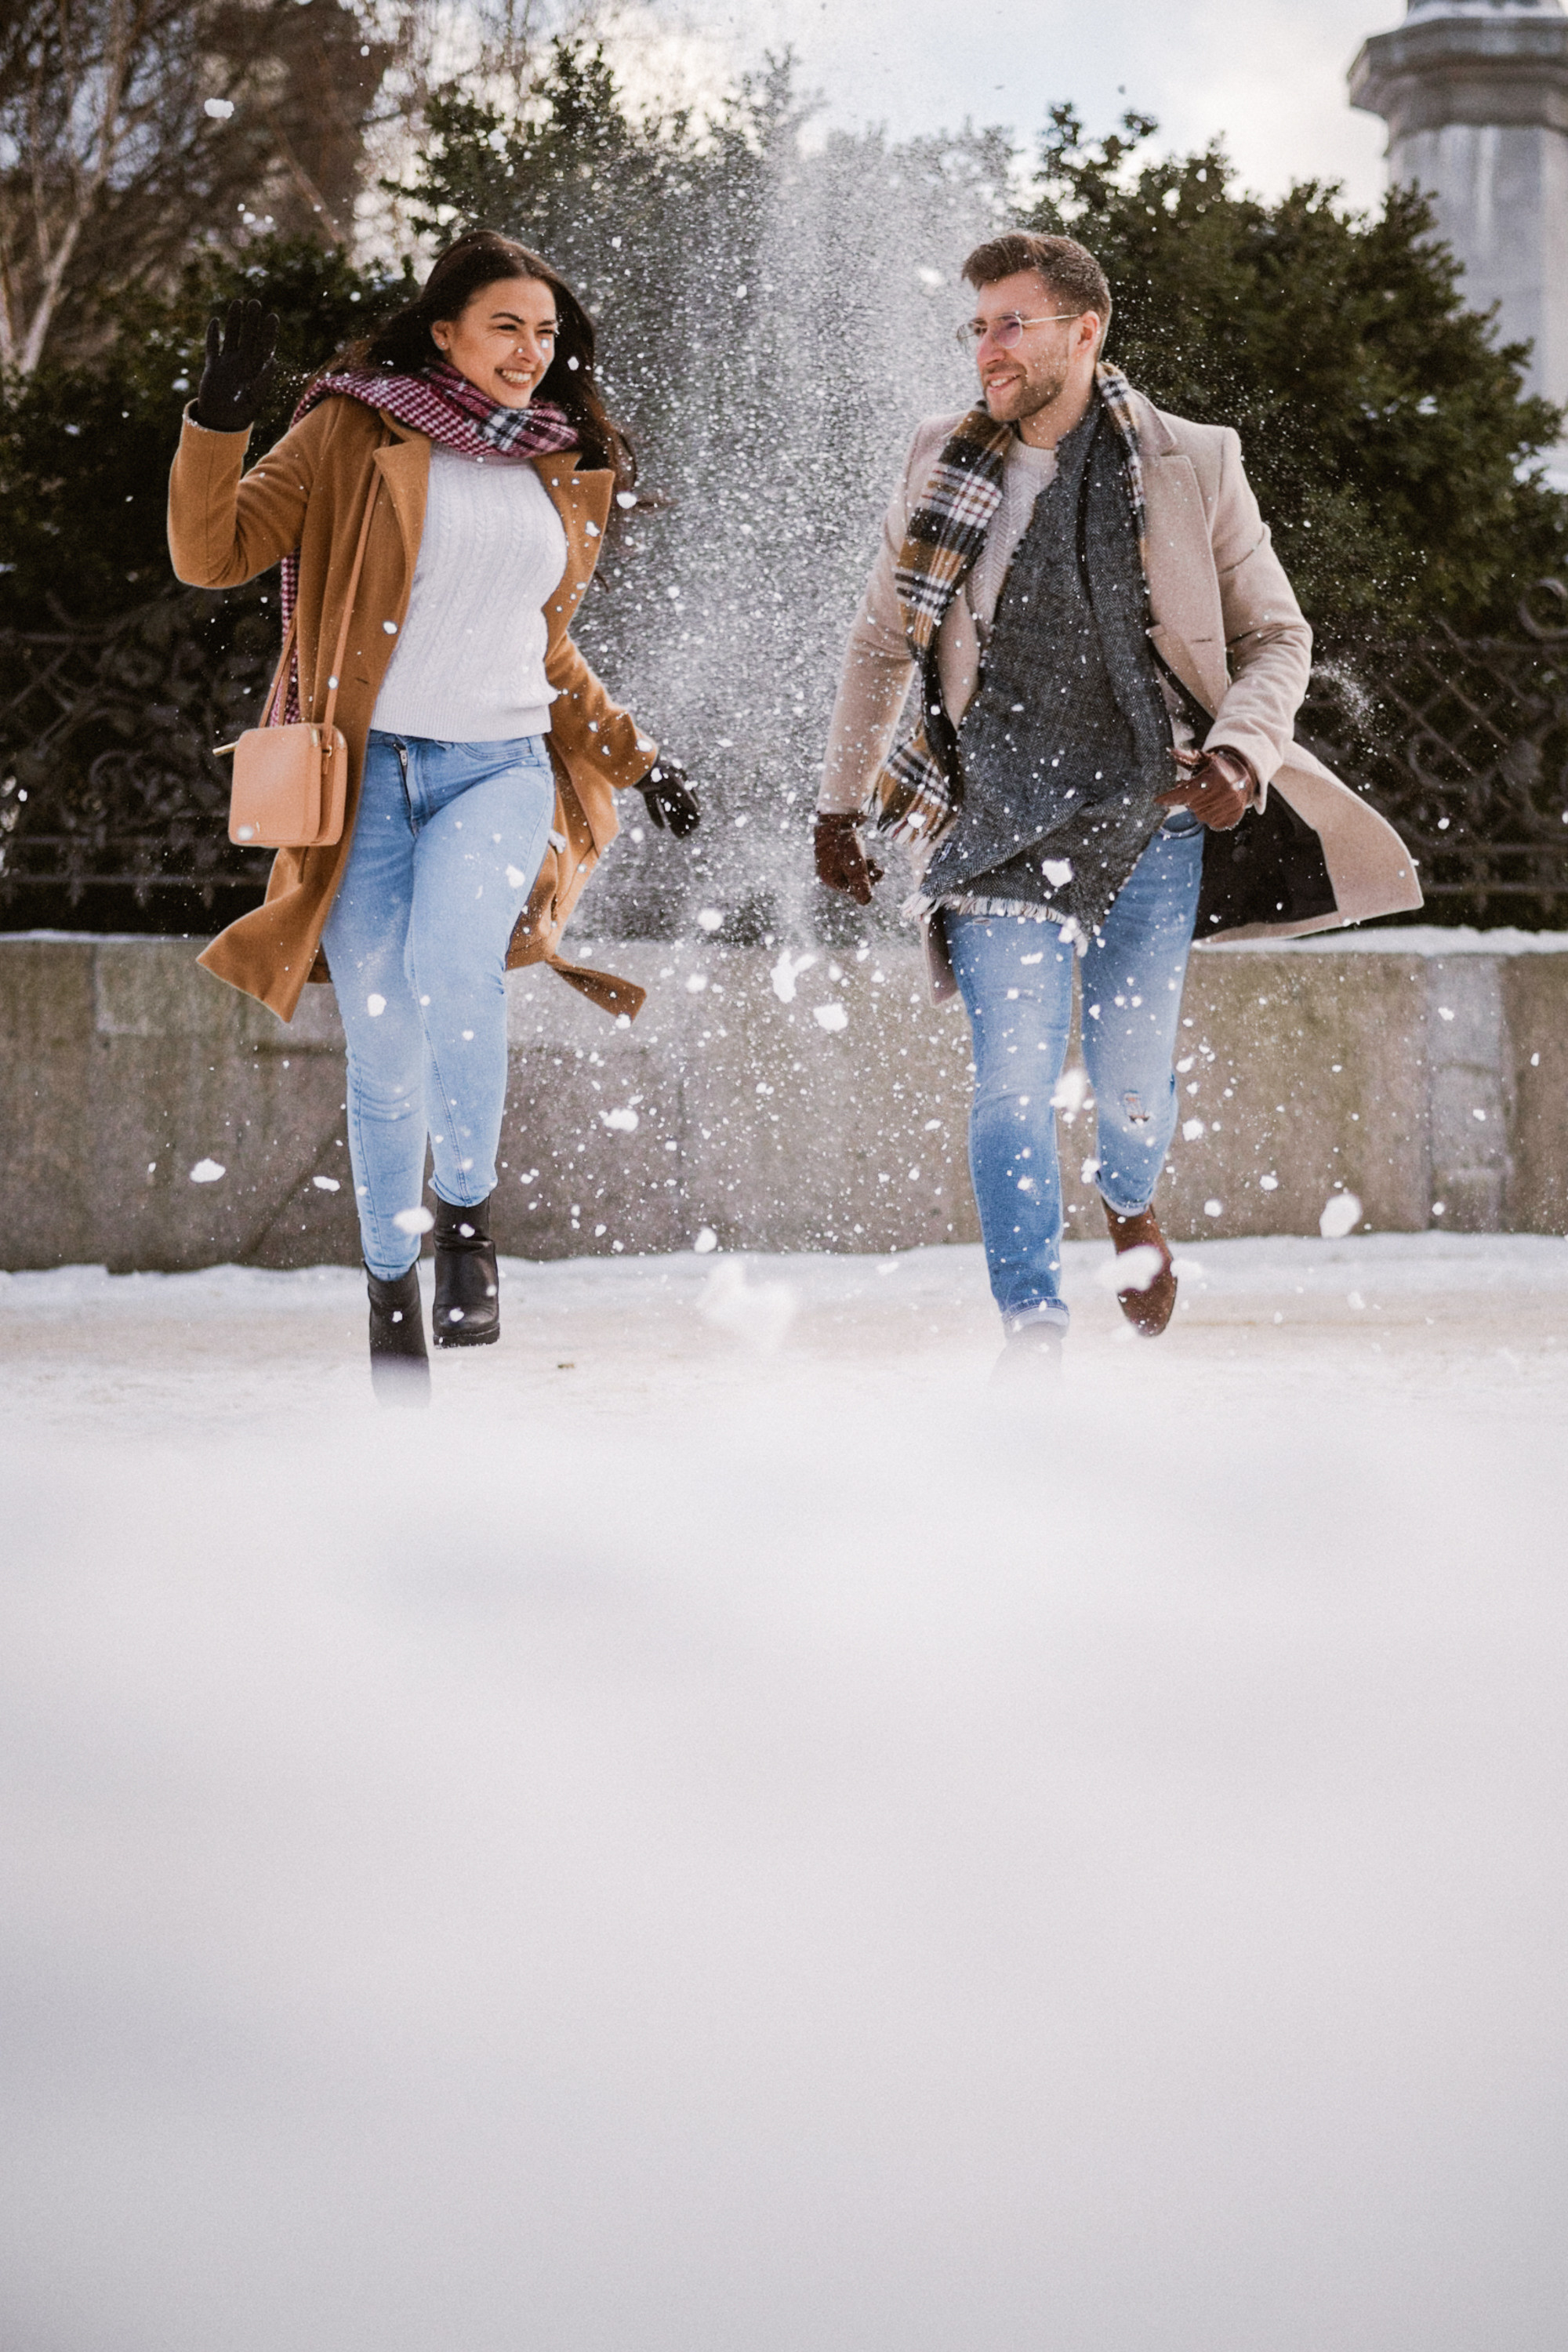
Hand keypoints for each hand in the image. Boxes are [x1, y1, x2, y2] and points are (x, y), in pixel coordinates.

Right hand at [194, 298, 279, 433]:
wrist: (220, 423)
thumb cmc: (241, 414)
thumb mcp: (254, 397)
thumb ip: (262, 379)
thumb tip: (271, 361)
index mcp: (256, 370)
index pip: (265, 346)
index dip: (268, 332)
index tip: (272, 317)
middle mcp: (243, 364)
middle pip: (249, 337)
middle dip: (252, 320)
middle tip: (255, 302)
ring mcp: (228, 363)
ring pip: (232, 336)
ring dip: (234, 321)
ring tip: (238, 302)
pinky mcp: (213, 366)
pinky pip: (213, 347)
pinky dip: (213, 335)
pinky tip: (215, 321)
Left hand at [639, 758, 699, 839]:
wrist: (634, 762)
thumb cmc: (656, 770)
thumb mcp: (672, 782)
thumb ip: (684, 795)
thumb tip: (696, 809)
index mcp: (681, 779)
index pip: (690, 799)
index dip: (694, 813)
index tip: (696, 827)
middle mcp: (670, 783)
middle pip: (679, 806)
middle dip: (683, 821)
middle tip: (686, 835)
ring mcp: (658, 786)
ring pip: (668, 808)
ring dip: (673, 821)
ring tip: (678, 835)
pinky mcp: (647, 789)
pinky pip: (654, 805)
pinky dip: (657, 816)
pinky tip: (662, 828)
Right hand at [814, 811, 882, 903]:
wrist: (836, 813)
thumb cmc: (844, 840)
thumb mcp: (855, 864)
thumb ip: (861, 883)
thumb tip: (866, 902)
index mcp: (828, 878)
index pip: (850, 891)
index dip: (865, 886)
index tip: (877, 874)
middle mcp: (827, 872)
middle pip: (851, 882)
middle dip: (867, 877)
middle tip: (879, 869)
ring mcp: (831, 861)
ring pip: (852, 872)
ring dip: (865, 869)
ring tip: (873, 861)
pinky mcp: (836, 851)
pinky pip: (850, 862)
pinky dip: (860, 860)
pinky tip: (868, 856)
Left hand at [1155, 744, 1255, 831]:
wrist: (1246, 776)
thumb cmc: (1219, 767)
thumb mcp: (1204, 760)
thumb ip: (1187, 758)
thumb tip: (1170, 751)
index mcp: (1215, 778)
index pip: (1185, 793)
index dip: (1170, 797)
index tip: (1157, 800)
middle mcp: (1224, 793)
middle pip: (1191, 807)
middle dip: (1190, 800)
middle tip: (1197, 791)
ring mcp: (1231, 806)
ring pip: (1201, 817)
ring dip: (1200, 808)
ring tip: (1208, 797)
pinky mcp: (1234, 817)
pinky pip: (1213, 824)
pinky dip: (1211, 816)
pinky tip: (1216, 805)